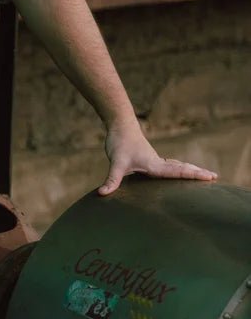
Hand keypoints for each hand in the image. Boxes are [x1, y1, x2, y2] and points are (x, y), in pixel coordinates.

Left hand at [98, 122, 217, 195]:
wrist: (120, 124)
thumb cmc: (120, 142)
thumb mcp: (116, 163)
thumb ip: (112, 179)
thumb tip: (103, 194)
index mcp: (155, 165)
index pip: (179, 172)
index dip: (194, 176)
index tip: (210, 177)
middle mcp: (158, 163)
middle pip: (182, 168)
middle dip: (198, 173)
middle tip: (215, 177)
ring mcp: (155, 160)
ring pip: (177, 166)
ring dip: (190, 170)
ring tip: (203, 175)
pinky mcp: (149, 159)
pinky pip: (168, 165)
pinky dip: (178, 168)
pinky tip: (178, 171)